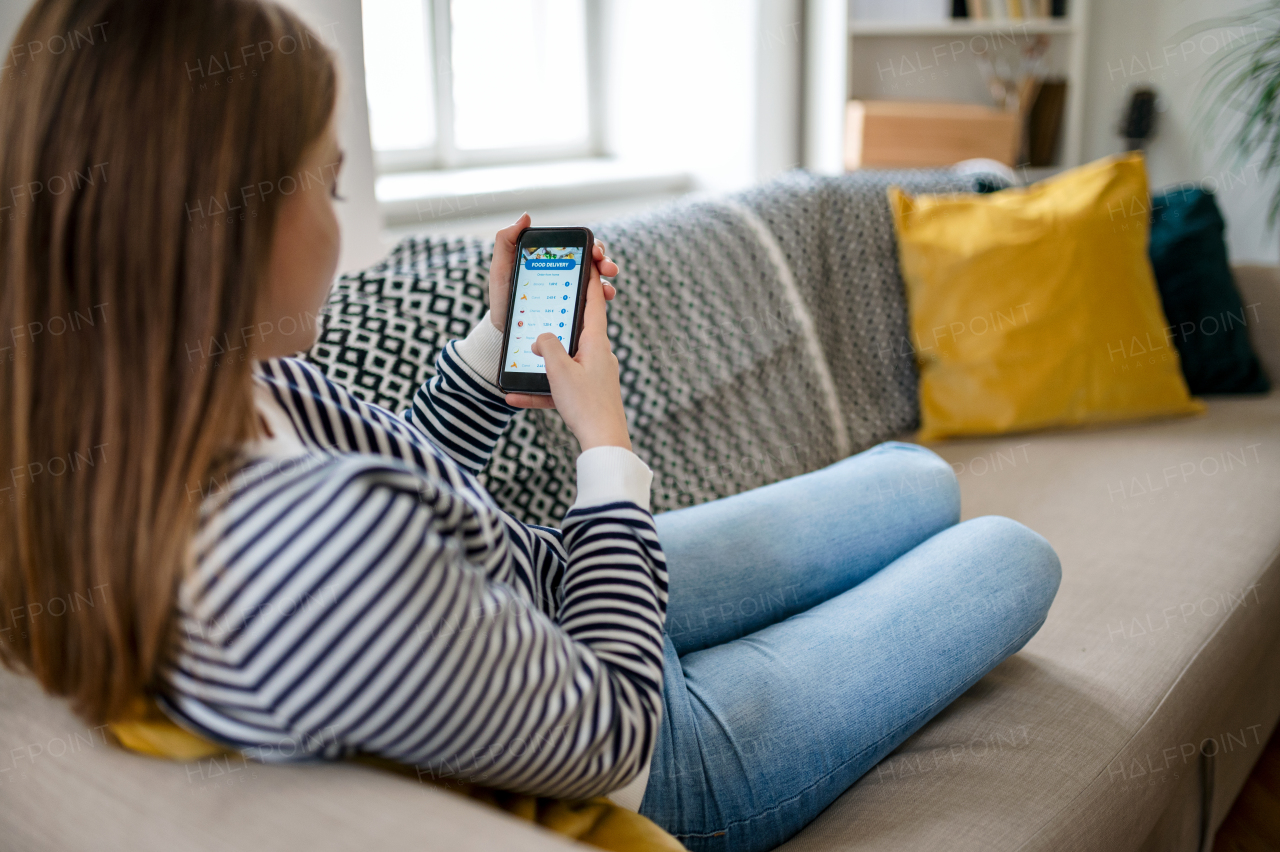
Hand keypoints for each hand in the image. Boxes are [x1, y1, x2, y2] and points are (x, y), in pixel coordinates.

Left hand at [488, 214, 618, 332]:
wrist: (503, 327)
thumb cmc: (502, 296)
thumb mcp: (501, 267)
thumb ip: (506, 240)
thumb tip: (526, 217)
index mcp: (551, 258)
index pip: (577, 246)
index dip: (591, 244)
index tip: (595, 251)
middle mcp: (565, 271)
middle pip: (592, 260)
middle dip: (604, 261)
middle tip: (606, 268)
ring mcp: (571, 290)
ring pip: (596, 280)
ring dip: (606, 281)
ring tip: (607, 289)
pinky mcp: (573, 308)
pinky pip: (592, 302)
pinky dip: (602, 298)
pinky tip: (604, 300)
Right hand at [505, 253, 630, 451]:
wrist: (604, 444)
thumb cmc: (586, 405)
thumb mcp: (559, 371)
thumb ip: (546, 346)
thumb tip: (540, 338)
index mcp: (597, 342)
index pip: (594, 301)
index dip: (590, 277)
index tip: (588, 258)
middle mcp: (599, 354)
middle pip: (577, 328)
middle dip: (557, 319)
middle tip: (542, 304)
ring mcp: (595, 375)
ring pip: (565, 360)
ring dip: (542, 362)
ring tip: (519, 364)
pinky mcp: (589, 395)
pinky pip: (561, 385)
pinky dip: (541, 390)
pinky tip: (514, 397)